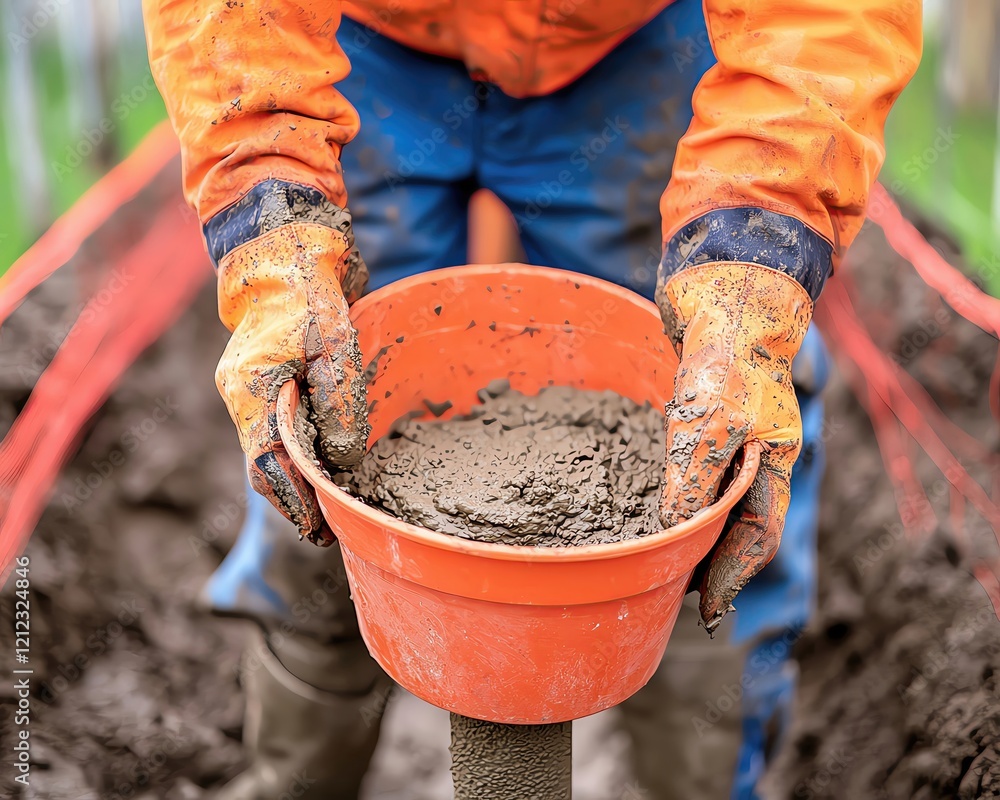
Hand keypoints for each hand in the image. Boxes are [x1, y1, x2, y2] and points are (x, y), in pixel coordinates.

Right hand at [216, 222, 369, 544]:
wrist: (286, 244)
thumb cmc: (307, 288)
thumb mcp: (333, 343)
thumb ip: (339, 402)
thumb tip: (342, 459)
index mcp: (252, 391)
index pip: (267, 466)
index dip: (293, 503)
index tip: (318, 532)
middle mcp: (244, 396)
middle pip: (266, 465)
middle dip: (295, 499)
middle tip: (328, 530)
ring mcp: (254, 387)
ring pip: (273, 447)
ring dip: (299, 477)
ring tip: (331, 505)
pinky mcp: (270, 377)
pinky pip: (281, 426)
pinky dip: (301, 449)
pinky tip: (325, 461)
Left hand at [655, 262, 812, 631]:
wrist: (722, 282)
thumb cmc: (726, 352)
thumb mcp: (710, 424)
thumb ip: (693, 479)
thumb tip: (674, 535)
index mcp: (774, 459)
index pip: (756, 534)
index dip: (730, 575)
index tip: (704, 611)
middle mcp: (754, 451)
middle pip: (734, 521)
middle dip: (707, 559)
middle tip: (671, 591)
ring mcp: (728, 430)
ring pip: (708, 494)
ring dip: (686, 526)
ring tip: (657, 556)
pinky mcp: (701, 411)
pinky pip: (686, 462)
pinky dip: (669, 488)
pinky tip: (644, 499)